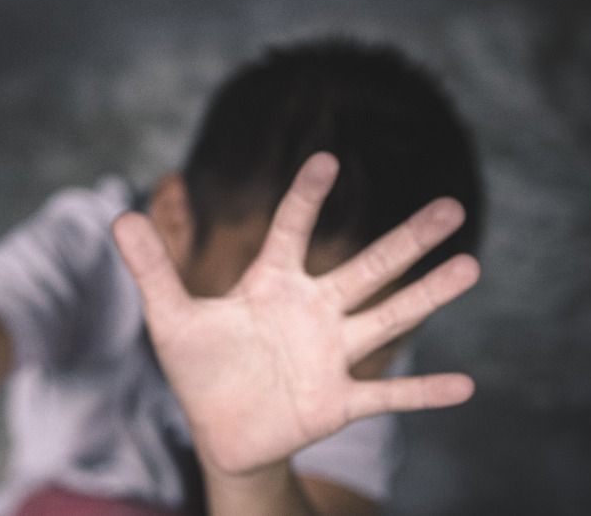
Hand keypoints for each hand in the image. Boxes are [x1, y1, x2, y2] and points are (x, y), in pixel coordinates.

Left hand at [112, 152, 478, 476]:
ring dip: (428, 295)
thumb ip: (152, 268)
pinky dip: (423, 393)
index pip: (292, 231)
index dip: (306, 197)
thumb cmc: (200, 369)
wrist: (220, 433)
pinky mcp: (337, 401)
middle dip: (406, 239)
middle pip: (366, 269)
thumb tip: (119, 214)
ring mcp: (330, 355)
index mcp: (272, 285)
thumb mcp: (170, 318)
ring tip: (472, 266)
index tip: (326, 158)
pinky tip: (467, 386)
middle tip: (450, 207)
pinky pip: (387, 397)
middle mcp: (312, 312)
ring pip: (388, 319)